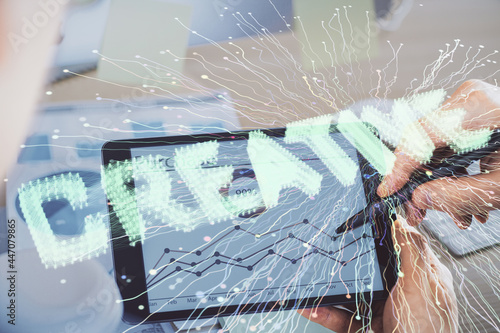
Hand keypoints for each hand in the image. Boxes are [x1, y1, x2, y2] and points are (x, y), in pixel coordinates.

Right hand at [298, 218, 457, 332]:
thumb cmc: (429, 332)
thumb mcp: (422, 285)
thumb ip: (411, 250)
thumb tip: (399, 219)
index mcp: (419, 274)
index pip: (396, 245)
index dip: (376, 233)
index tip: (353, 222)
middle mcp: (400, 290)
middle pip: (367, 268)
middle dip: (343, 263)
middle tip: (324, 253)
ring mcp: (383, 309)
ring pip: (350, 293)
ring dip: (328, 290)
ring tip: (311, 283)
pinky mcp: (368, 327)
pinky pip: (341, 317)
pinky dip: (324, 313)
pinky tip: (311, 308)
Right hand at [378, 80, 499, 227]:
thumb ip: (458, 195)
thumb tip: (420, 199)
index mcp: (478, 108)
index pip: (420, 138)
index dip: (399, 169)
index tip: (389, 191)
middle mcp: (470, 98)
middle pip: (426, 144)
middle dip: (424, 183)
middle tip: (421, 212)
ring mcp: (472, 103)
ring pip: (436, 147)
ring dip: (442, 182)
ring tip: (459, 212)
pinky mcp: (476, 113)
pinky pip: (450, 143)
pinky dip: (455, 171)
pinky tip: (468, 195)